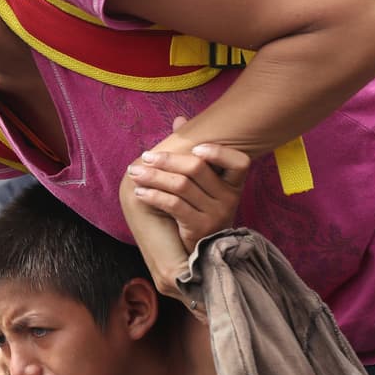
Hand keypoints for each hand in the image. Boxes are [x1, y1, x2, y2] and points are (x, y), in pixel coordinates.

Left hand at [126, 143, 249, 249]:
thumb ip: (192, 152)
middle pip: (197, 168)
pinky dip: (154, 196)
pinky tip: (140, 192)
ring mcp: (216, 215)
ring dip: (154, 177)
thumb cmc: (198, 212)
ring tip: (135, 173)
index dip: (219, 152)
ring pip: (181, 186)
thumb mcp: (200, 185)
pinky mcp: (199, 229)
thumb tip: (179, 120)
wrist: (199, 253)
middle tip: (145, 157)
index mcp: (232, 185)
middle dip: (167, 160)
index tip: (195, 148)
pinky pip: (173, 205)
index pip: (239, 162)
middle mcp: (229, 199)